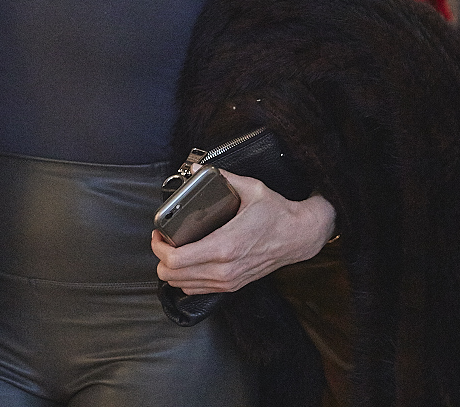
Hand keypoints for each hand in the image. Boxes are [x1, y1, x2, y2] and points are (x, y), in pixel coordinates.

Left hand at [152, 170, 334, 294]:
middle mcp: (224, 268)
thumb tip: (196, 169)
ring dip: (172, 269)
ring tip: (173, 250)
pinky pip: (198, 290)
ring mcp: (228, 280)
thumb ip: (222, 177)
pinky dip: (186, 278)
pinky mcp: (233, 285)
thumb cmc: (277, 214)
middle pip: (172, 275)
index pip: (176, 259)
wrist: (300, 236)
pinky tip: (187, 263)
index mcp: (224, 246)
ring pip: (182, 285)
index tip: (159, 233)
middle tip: (163, 240)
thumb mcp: (251, 188)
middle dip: (160, 257)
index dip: (159, 247)